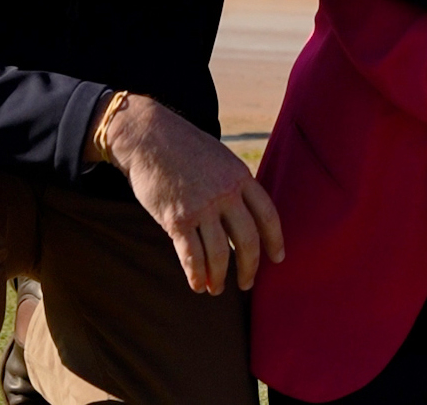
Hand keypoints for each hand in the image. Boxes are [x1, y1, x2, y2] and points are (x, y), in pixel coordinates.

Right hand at [102, 95, 285, 294]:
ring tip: (216, 290)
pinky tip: (197, 285)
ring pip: (220, 253)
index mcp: (241, 177)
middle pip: (247, 240)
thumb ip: (234, 184)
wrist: (148, 136)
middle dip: (250, 267)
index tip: (278, 259)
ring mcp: (201, 207)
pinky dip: (196, 274)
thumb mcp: (221, 159)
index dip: (275, 240)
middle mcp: (226, 194)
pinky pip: (191, 255)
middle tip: (247, 284)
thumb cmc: (185, 149)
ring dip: (219, 277)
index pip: (268, 214)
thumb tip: (244, 213)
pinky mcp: (176, 218)